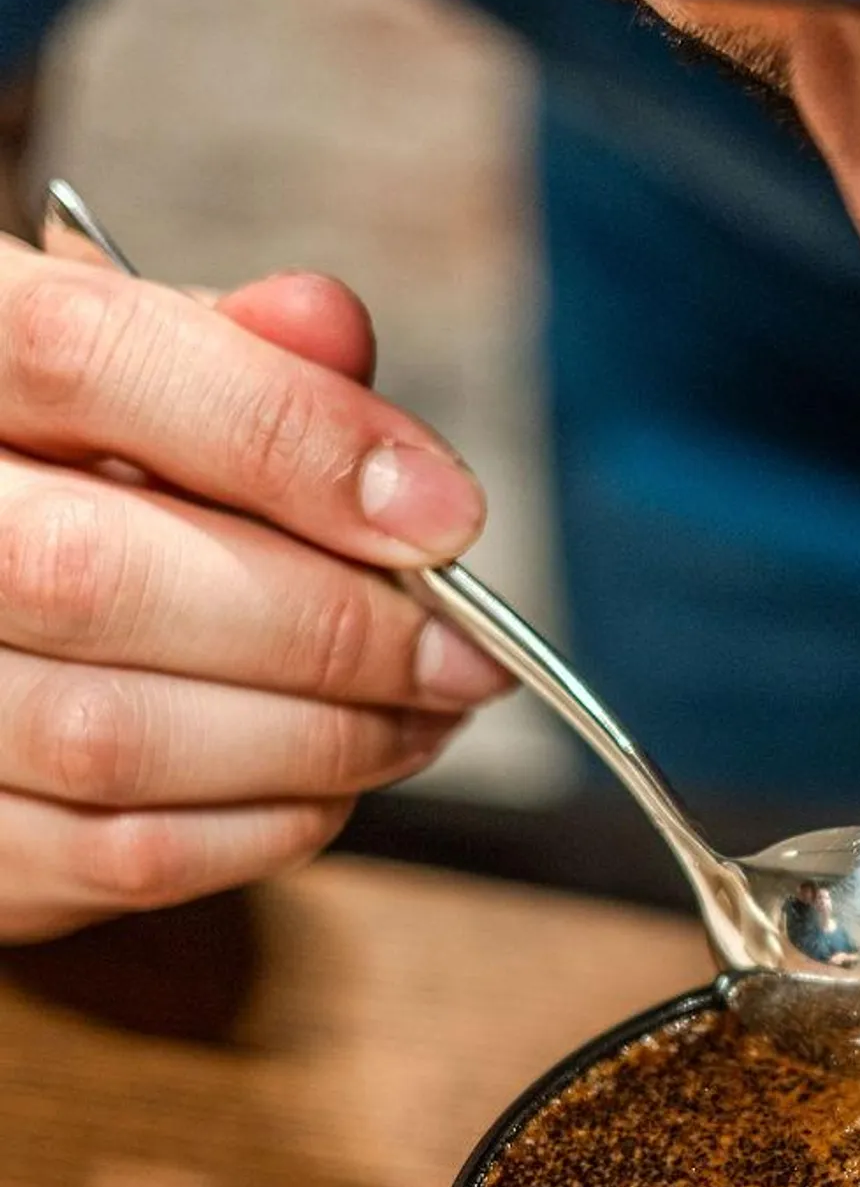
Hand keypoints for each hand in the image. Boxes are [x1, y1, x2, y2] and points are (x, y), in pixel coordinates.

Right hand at [0, 240, 508, 942]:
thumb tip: (333, 332)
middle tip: (464, 651)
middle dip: (325, 625)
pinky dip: (260, 828)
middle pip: (93, 572)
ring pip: (109, 734)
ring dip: (314, 739)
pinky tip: (330, 783)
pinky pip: (114, 854)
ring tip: (420, 715)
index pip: (87, 359)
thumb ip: (234, 347)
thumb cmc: (69, 466)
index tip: (444, 515)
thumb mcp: (131, 364)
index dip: (284, 434)